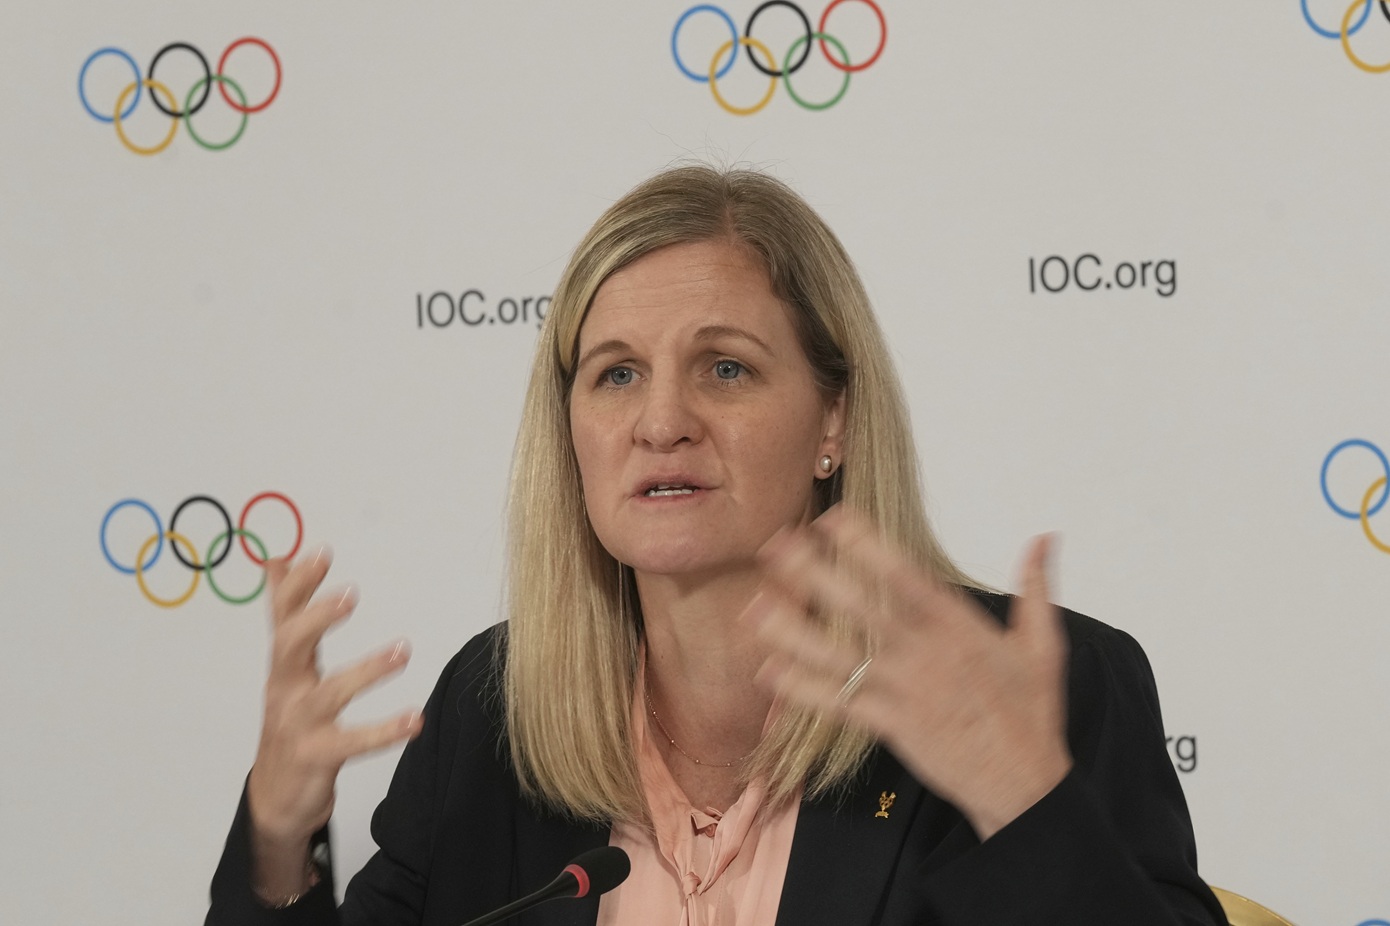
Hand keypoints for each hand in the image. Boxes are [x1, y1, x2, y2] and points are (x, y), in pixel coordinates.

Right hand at [246, 548, 422, 886]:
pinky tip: (414, 720)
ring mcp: (298, 725)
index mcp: (284, 665)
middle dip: (317, 618)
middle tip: (351, 593)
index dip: (299, 585)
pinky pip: (352, 743)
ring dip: (367, 670)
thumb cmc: (290, 720)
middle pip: (290, 646)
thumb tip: (276, 560)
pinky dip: (384, 731)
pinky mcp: (316, 757)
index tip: (322, 552)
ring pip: (328, 694)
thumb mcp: (286, 666)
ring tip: (404, 649)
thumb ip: (287, 613)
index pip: (284, 616)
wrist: (275, 796)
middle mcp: (285, 690)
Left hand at [746, 507, 1071, 839]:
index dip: (866, 546)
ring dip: (793, 632)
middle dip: (815, 575)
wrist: (1025, 784)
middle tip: (775, 546)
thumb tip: (1044, 539)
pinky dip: (803, 690)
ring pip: (839, 657)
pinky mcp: (891, 728)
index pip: (904, 576)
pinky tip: (770, 672)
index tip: (832, 519)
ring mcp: (904, 692)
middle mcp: (925, 654)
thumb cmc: (1031, 713)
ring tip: (754, 608)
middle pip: (860, 609)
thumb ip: (1036, 587)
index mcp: (958, 626)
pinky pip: (839, 705)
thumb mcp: (1043, 645)